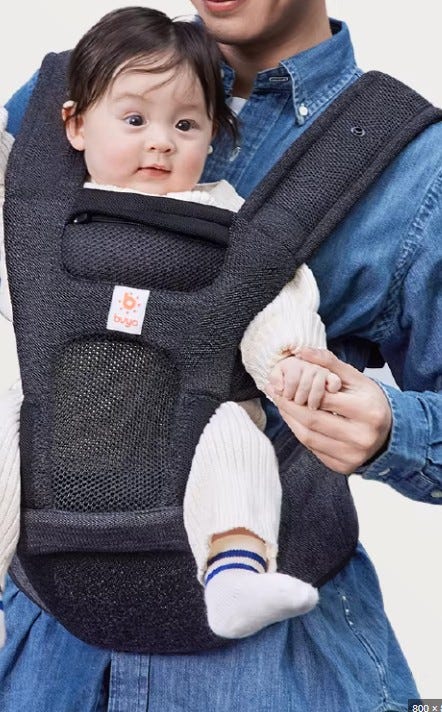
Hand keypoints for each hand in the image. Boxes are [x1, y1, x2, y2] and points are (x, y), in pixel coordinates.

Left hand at [266, 347, 391, 473]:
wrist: (392, 433)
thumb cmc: (371, 402)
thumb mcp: (356, 379)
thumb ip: (329, 363)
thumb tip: (302, 352)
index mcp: (367, 411)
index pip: (323, 399)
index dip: (298, 390)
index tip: (282, 383)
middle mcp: (362, 436)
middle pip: (312, 420)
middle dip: (289, 406)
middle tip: (276, 394)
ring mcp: (353, 455)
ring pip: (309, 438)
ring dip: (291, 421)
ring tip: (283, 406)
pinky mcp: (344, 467)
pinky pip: (314, 450)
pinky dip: (301, 434)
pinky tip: (296, 421)